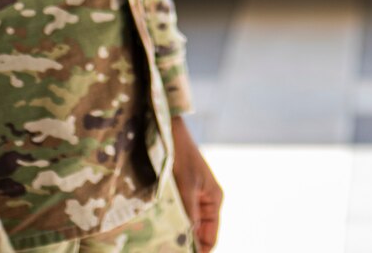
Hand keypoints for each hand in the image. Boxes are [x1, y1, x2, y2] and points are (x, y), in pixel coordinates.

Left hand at [171, 116, 223, 249]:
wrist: (168, 130)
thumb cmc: (181, 154)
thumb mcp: (186, 186)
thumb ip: (189, 214)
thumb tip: (189, 242)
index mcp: (214, 200)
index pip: (210, 238)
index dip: (199, 251)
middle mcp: (205, 202)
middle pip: (199, 235)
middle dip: (186, 243)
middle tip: (167, 249)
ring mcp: (192, 198)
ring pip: (186, 226)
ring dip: (176, 234)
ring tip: (162, 243)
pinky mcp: (179, 193)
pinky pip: (177, 216)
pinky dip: (170, 224)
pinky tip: (158, 229)